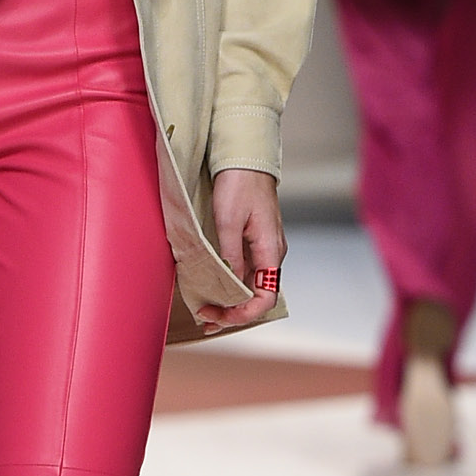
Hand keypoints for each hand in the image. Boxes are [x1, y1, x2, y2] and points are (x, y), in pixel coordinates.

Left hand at [197, 168, 285, 336]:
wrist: (245, 158)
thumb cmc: (239, 183)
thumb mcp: (229, 221)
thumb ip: (230, 255)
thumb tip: (229, 285)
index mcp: (271, 251)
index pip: (265, 298)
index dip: (242, 313)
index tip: (218, 314)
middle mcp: (271, 254)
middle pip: (256, 296)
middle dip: (232, 312)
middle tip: (205, 317)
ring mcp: (262, 248)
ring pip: (250, 286)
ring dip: (230, 301)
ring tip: (206, 310)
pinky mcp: (252, 241)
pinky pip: (244, 272)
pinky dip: (229, 284)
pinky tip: (213, 288)